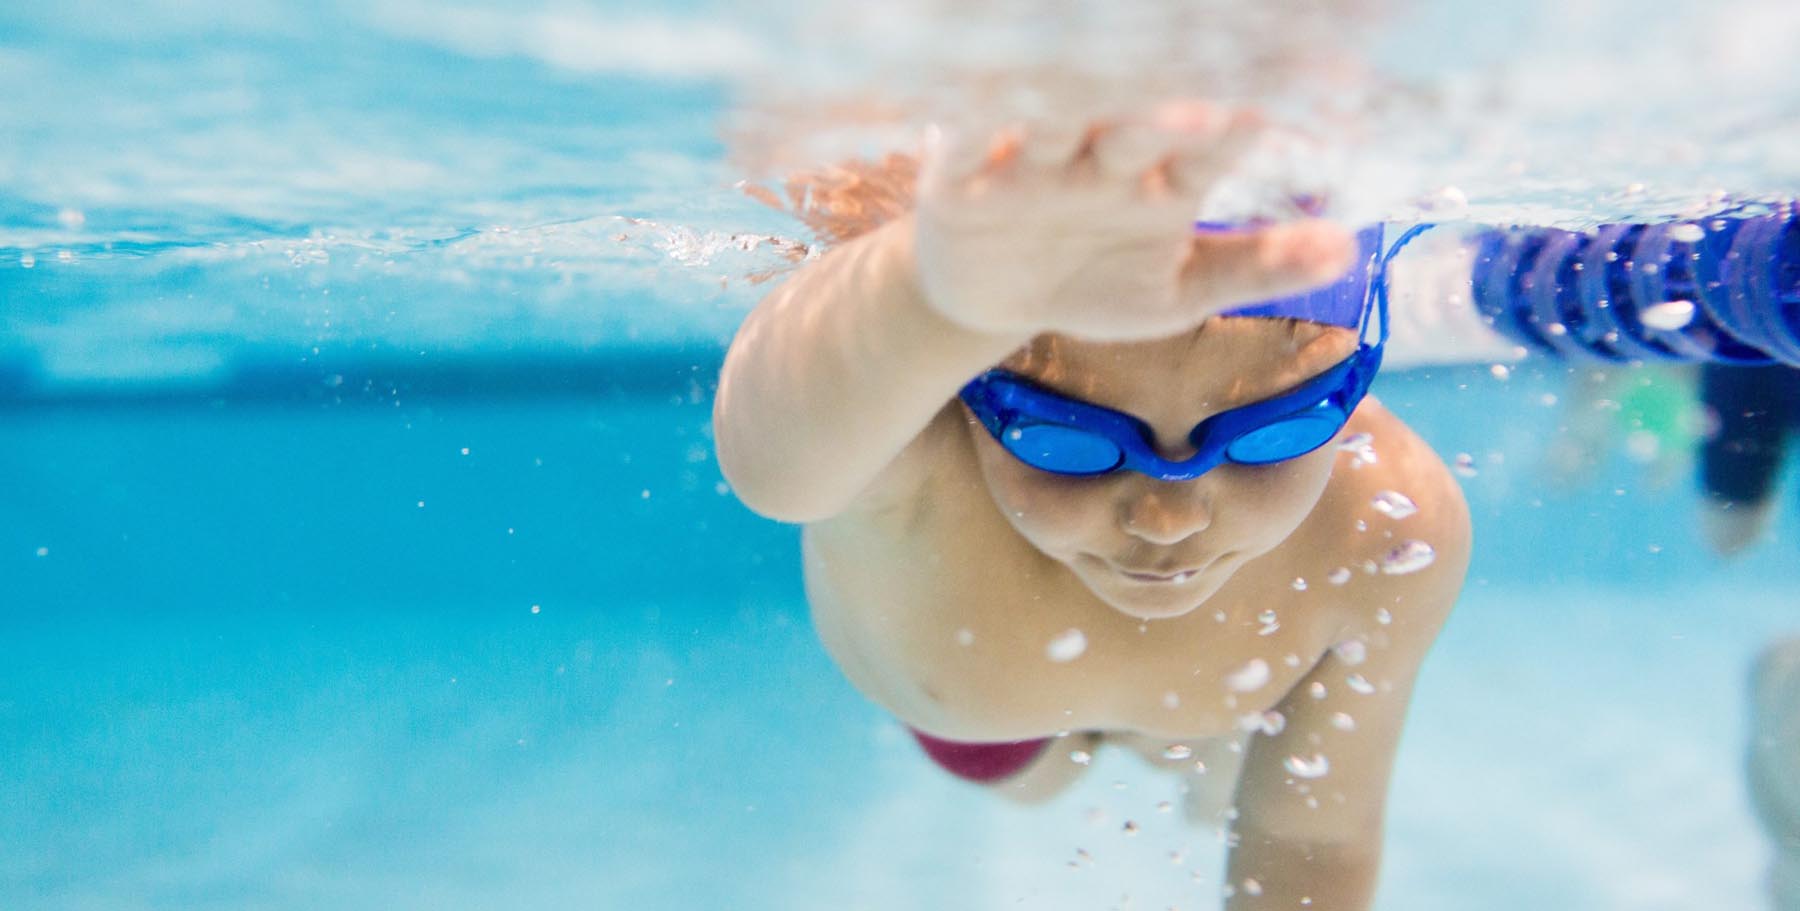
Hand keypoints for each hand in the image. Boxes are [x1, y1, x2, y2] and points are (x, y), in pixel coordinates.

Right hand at [911, 104, 1355, 341]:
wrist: (996, 299)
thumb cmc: (1096, 281)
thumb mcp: (1181, 291)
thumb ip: (1258, 267)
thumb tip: (1347, 251)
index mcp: (1164, 177)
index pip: (1205, 152)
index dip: (1229, 138)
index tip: (1261, 124)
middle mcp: (1103, 155)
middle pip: (1130, 128)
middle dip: (1156, 123)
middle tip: (1191, 118)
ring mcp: (1035, 162)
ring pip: (1049, 128)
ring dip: (1064, 121)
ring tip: (1079, 115)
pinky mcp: (964, 178)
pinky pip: (961, 150)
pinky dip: (961, 139)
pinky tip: (967, 127)